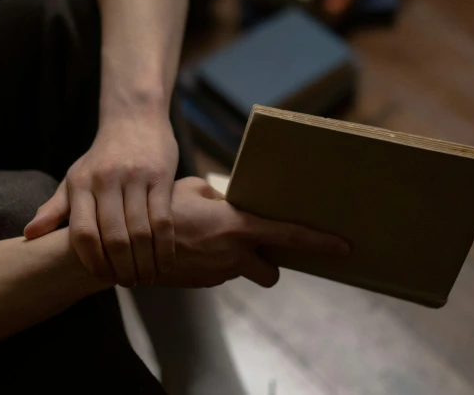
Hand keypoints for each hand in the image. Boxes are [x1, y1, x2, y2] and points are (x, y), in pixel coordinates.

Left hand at [25, 113, 177, 285]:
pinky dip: (165, 247)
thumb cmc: (101, 156)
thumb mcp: (74, 178)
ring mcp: (135, 178)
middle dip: (122, 268)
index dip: (92, 262)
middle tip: (127, 283)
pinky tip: (164, 261)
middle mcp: (106, 180)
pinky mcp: (161, 176)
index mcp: (81, 184)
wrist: (134, 118)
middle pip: (114, 237)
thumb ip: (55, 209)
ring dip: (145, 262)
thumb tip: (28, 235)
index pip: (83, 233)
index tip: (102, 278)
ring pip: (141, 232)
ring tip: (146, 277)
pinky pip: (163, 220)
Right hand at [156, 177, 350, 287]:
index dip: (319, 243)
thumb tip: (226, 200)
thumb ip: (217, 195)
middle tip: (252, 247)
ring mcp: (219, 273)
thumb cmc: (161, 209)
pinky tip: (194, 250)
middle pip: (271, 272)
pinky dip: (215, 265)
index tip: (343, 247)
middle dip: (266, 263)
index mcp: (236, 226)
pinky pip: (221, 275)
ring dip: (236, 262)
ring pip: (243, 273)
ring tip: (209, 242)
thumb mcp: (192, 188)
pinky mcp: (204, 284)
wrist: (130, 246)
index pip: (289, 236)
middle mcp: (234, 255)